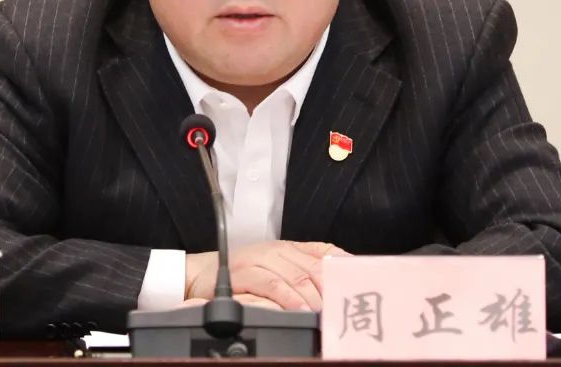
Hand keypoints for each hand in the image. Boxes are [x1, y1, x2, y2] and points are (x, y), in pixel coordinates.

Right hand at [185, 240, 348, 310]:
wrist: (200, 274)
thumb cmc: (242, 273)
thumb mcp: (274, 267)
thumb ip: (302, 270)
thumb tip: (335, 284)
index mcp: (289, 248)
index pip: (326, 252)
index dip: (345, 267)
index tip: (360, 283)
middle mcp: (277, 251)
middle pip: (315, 267)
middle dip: (333, 288)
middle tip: (345, 307)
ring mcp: (260, 260)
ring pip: (296, 276)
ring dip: (314, 297)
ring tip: (325, 313)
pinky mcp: (243, 274)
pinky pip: (270, 285)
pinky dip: (288, 298)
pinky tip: (299, 310)